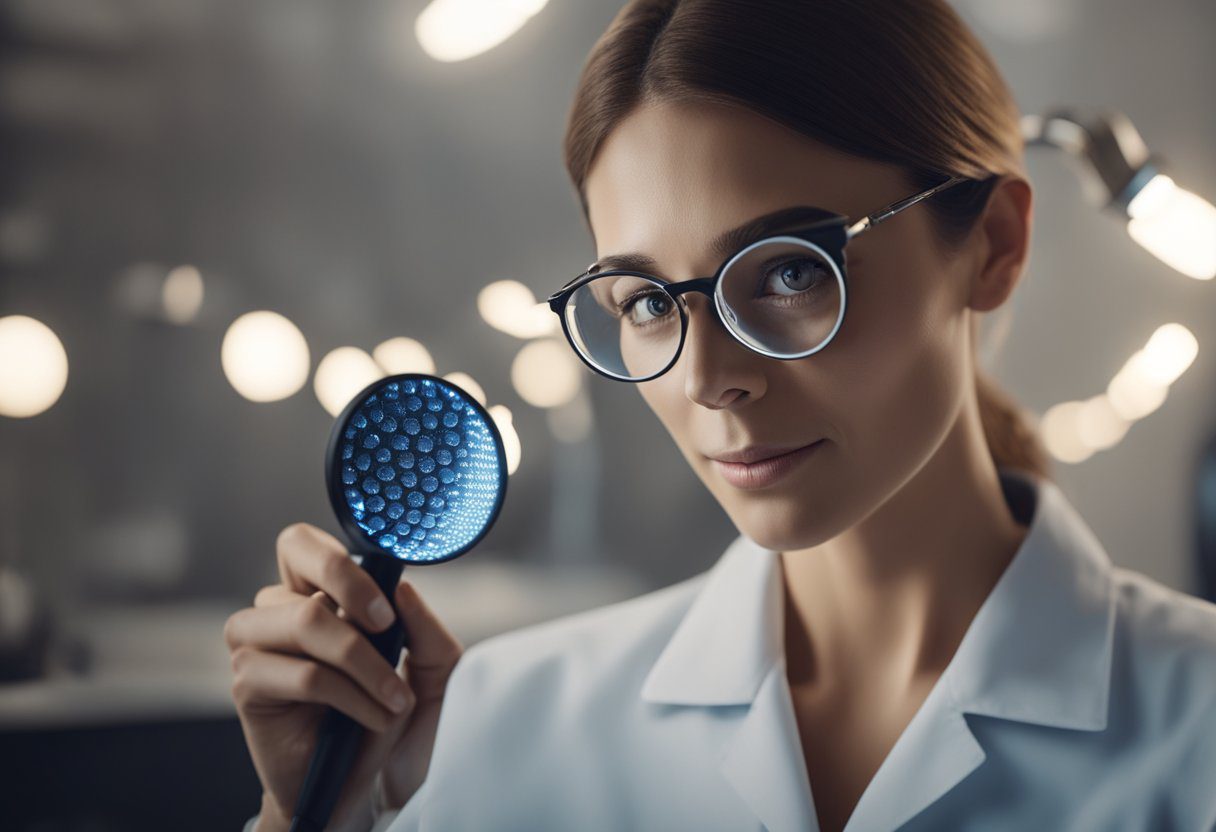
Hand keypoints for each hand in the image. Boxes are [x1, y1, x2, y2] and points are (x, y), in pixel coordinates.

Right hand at [224, 523, 463, 829]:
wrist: (379, 791)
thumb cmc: (402, 723)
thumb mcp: (434, 667)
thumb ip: (421, 622)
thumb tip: (399, 584)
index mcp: (316, 595)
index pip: (300, 543)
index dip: (337, 558)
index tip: (385, 601)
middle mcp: (280, 614)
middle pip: (295, 567)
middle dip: (351, 590)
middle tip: (388, 629)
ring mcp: (259, 648)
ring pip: (305, 620)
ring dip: (361, 659)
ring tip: (393, 697)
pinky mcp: (249, 689)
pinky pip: (304, 674)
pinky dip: (350, 695)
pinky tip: (373, 716)